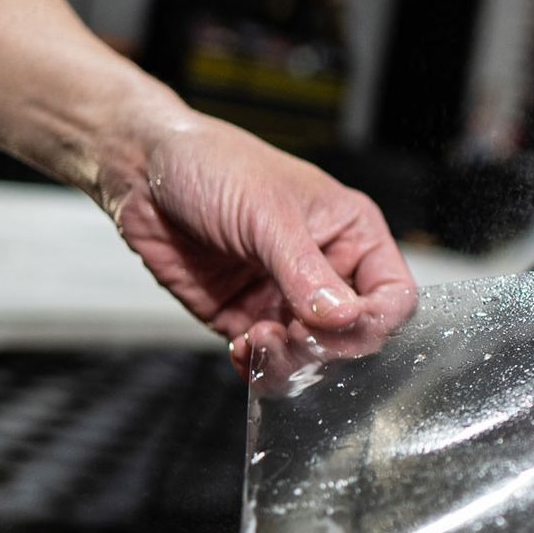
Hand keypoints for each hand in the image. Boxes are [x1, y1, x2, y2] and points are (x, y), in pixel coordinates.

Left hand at [103, 112, 417, 375]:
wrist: (141, 171)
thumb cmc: (213, 165)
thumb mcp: (267, 214)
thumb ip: (305, 272)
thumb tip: (343, 318)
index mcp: (352, 234)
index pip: (393, 296)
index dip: (376, 321)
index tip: (340, 327)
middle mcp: (326, 270)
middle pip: (355, 336)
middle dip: (325, 347)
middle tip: (287, 336)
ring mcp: (286, 299)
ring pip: (312, 357)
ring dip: (289, 362)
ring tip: (256, 339)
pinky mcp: (247, 318)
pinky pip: (268, 361)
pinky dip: (258, 367)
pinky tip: (239, 348)